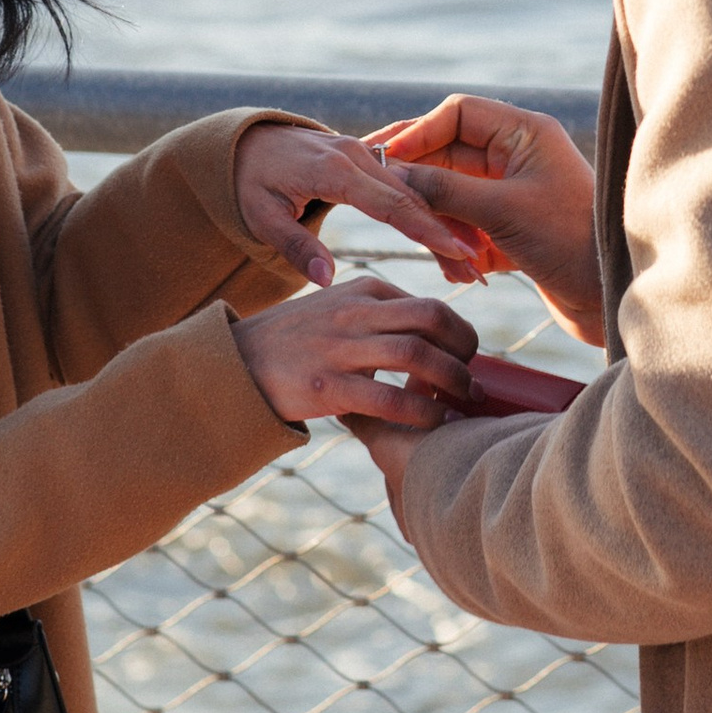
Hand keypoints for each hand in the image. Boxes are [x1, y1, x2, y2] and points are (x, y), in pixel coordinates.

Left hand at [232, 120, 492, 288]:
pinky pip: (405, 186)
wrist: (245, 143)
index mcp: (333, 169)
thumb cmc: (249, 183)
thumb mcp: (259, 217)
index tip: (455, 250)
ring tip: (473, 262)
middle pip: (413, 196)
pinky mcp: (369, 160)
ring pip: (416, 191)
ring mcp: (365, 154)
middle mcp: (356, 155)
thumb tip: (326, 279)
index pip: (389, 202)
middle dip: (448, 230)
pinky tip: (452, 237)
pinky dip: (430, 211)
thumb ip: (294, 246)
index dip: (424, 227)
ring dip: (445, 223)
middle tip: (476, 267)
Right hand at [233, 273, 479, 430]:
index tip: (468, 358)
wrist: (237, 362)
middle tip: (474, 380)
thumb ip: (380, 312)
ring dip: (452, 381)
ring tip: (464, 403)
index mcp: (363, 289)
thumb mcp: (338, 307)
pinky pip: (390, 397)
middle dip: (465, 351)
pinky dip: (422, 412)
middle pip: (433, 320)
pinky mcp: (328, 387)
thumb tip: (430, 332)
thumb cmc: (297, 339)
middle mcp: (356, 311)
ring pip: (417, 355)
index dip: (460, 333)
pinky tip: (435, 424)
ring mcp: (341, 348)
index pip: (430, 304)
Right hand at [367, 95, 604, 345]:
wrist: (615, 297)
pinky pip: (466, 226)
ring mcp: (513, 193)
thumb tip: (395, 172)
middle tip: (387, 205)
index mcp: (525, 133)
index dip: (418, 133)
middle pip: (449, 155)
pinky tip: (466, 274)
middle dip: (423, 187)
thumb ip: (445, 189)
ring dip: (443, 226)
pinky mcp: (511, 229)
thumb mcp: (501, 211)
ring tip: (452, 259)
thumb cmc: (570, 243)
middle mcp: (518, 156)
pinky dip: (458, 248)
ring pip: (453, 196)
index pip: (457, 113)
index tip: (385, 158)